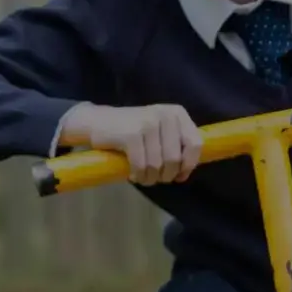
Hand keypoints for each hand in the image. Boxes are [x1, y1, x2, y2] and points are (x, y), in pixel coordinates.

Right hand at [61, 102, 203, 184]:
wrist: (97, 121)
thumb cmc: (132, 130)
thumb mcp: (160, 131)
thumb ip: (176, 146)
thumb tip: (185, 174)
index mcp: (176, 113)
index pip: (195, 144)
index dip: (188, 165)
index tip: (178, 176)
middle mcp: (165, 115)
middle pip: (175, 159)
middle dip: (165, 175)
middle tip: (153, 177)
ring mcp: (148, 123)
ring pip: (158, 166)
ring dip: (150, 178)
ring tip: (142, 176)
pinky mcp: (132, 135)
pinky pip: (142, 166)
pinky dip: (138, 175)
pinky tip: (132, 173)